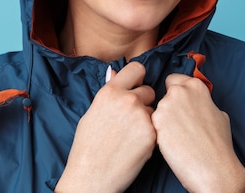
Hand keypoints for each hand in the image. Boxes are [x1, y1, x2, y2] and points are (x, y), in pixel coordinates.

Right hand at [55, 62, 155, 192]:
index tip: (136, 85)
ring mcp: (141, 116)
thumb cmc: (87, 146)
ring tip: (129, 135)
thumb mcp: (92, 112)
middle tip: (130, 118)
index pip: (136, 69)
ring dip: (147, 119)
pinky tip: (135, 145)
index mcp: (110, 91)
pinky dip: (149, 134)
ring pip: (153, 110)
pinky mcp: (152, 133)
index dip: (137, 77)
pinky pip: (157, 127)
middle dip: (143, 101)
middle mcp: (127, 100)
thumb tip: (115, 72)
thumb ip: (108, 92)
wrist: (92, 176)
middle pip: (148, 90)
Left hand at [152, 74, 244, 192]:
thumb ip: (203, 102)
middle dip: (168, 106)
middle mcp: (179, 91)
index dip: (175, 92)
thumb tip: (196, 103)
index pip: (174, 79)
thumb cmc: (218, 144)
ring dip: (162, 119)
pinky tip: (170, 141)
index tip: (178, 102)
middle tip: (178, 122)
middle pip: (164, 94)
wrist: (212, 166)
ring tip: (177, 135)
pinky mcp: (155, 122)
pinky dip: (158, 131)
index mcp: (196, 86)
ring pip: (157, 109)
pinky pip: (152, 123)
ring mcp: (165, 106)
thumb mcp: (218, 113)